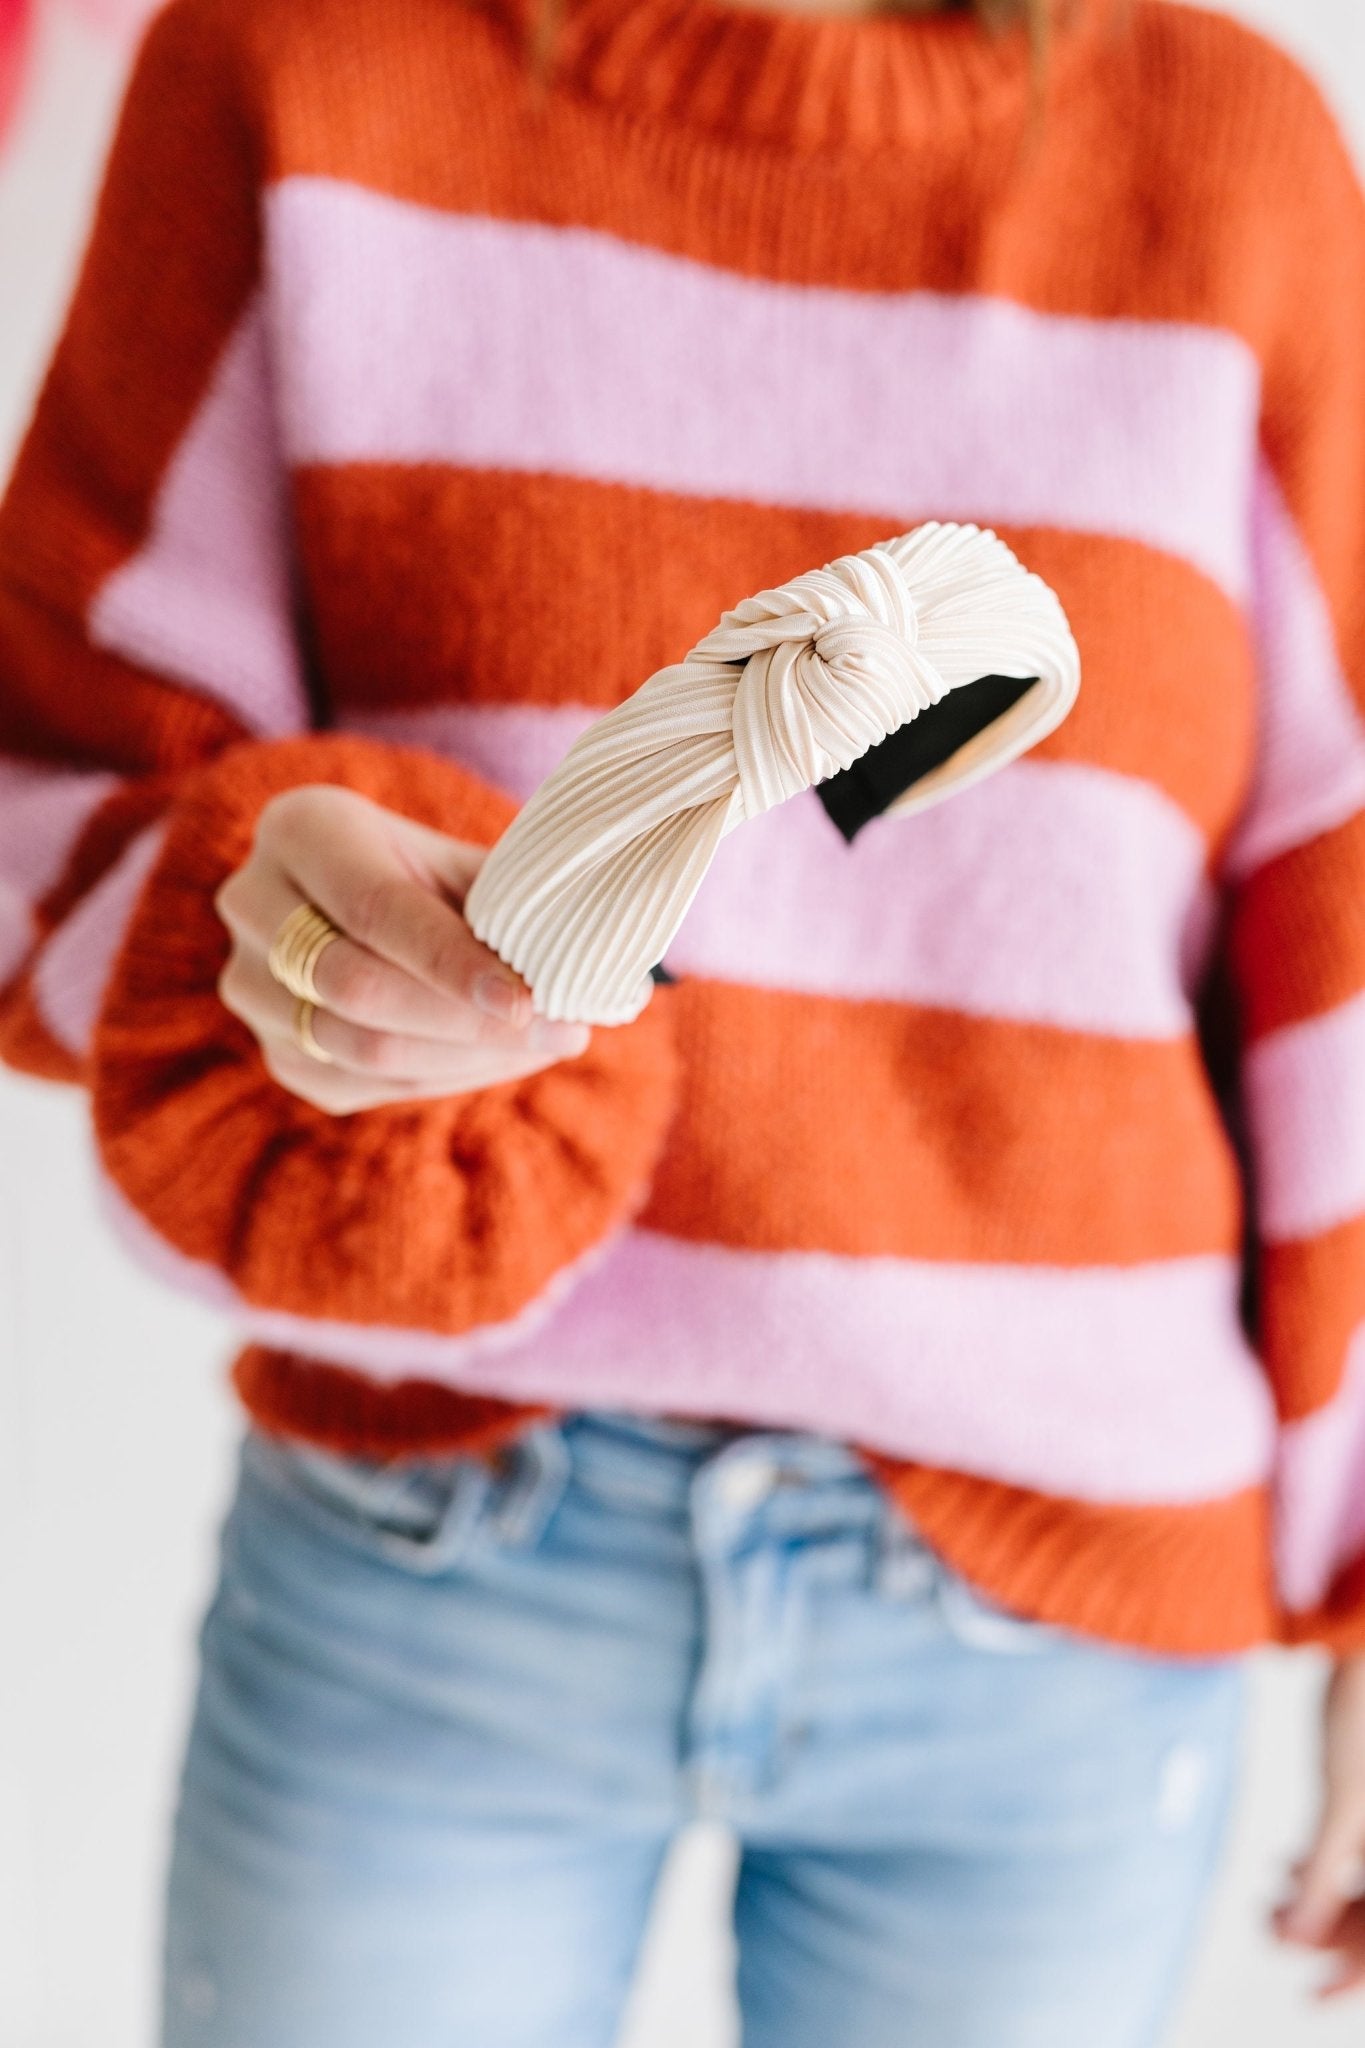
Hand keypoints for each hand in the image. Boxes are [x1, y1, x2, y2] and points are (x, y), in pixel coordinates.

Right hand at [214, 784, 588, 1113]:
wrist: (365, 902)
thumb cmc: (433, 875)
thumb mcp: (465, 864)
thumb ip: (519, 905)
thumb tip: (610, 981)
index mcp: (302, 828)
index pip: (375, 908)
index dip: (452, 963)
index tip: (527, 1001)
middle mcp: (252, 903)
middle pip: (356, 986)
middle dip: (468, 1021)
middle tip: (562, 1031)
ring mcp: (249, 984)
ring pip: (357, 1047)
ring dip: (465, 1059)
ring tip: (545, 1045)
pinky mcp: (274, 1050)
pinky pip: (358, 1085)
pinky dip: (439, 1080)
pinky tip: (497, 1059)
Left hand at [1270, 1652, 1364, 1998]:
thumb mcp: (1344, 1799)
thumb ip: (1326, 1873)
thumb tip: (1299, 1939)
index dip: (1352, 1977)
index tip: (1306, 1995)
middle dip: (1323, 1934)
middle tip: (1264, 1931)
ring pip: (1363, 1890)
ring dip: (1315, 1904)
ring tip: (1264, 1903)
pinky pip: (1354, 1858)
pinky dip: (1319, 1869)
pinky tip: (1281, 1869)